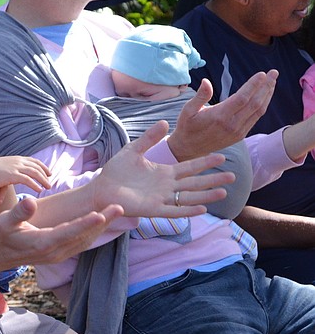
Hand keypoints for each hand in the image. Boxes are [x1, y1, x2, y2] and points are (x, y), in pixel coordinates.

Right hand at [0, 154, 50, 204]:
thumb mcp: (4, 166)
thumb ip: (11, 167)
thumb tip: (14, 172)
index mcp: (16, 159)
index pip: (33, 161)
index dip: (42, 166)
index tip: (48, 172)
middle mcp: (18, 161)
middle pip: (36, 166)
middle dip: (45, 173)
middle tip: (50, 180)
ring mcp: (16, 167)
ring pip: (35, 173)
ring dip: (43, 180)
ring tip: (48, 186)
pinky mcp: (13, 175)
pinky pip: (28, 180)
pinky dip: (35, 185)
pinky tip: (39, 190)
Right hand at [0, 196, 123, 266]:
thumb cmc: (1, 235)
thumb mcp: (5, 221)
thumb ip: (19, 212)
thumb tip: (30, 201)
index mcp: (42, 242)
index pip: (69, 232)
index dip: (86, 223)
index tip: (101, 214)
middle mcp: (54, 251)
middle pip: (83, 236)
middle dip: (103, 222)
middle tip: (119, 207)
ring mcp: (58, 255)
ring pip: (85, 241)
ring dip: (102, 227)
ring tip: (116, 212)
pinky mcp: (60, 254)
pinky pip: (81, 244)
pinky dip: (94, 233)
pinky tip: (102, 223)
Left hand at [93, 120, 232, 217]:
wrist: (101, 188)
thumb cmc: (116, 171)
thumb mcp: (134, 150)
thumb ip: (149, 138)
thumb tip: (165, 122)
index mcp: (163, 172)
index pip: (189, 167)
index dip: (204, 162)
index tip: (221, 156)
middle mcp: (166, 186)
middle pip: (195, 183)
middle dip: (213, 180)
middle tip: (233, 177)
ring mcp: (161, 198)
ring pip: (188, 197)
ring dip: (206, 195)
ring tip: (223, 192)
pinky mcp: (152, 209)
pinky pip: (173, 210)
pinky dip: (187, 210)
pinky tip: (202, 208)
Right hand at [168, 72, 276, 160]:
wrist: (189, 148)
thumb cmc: (187, 126)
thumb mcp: (188, 110)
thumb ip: (200, 96)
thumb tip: (206, 81)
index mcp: (219, 117)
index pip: (242, 98)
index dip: (253, 85)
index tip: (261, 74)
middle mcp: (231, 125)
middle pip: (255, 103)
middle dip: (266, 86)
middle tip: (273, 73)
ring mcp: (238, 131)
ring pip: (258, 111)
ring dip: (267, 95)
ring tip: (272, 81)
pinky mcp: (240, 135)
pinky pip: (255, 117)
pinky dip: (263, 104)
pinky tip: (264, 95)